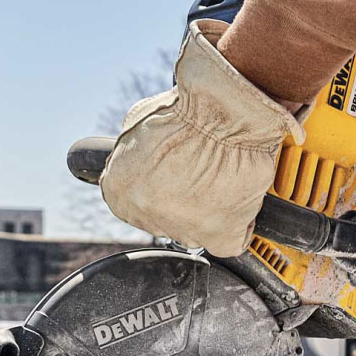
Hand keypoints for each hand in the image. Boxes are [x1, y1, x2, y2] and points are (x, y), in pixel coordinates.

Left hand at [100, 20, 303, 256]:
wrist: (226, 113)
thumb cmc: (186, 111)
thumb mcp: (138, 124)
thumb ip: (132, 152)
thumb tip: (139, 157)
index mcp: (119, 191)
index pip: (130, 201)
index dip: (151, 185)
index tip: (166, 173)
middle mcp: (147, 215)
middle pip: (161, 218)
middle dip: (176, 198)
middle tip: (196, 171)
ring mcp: (184, 229)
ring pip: (193, 231)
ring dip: (204, 212)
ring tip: (220, 179)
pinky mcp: (221, 234)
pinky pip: (227, 244)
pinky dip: (234, 228)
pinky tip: (236, 205)